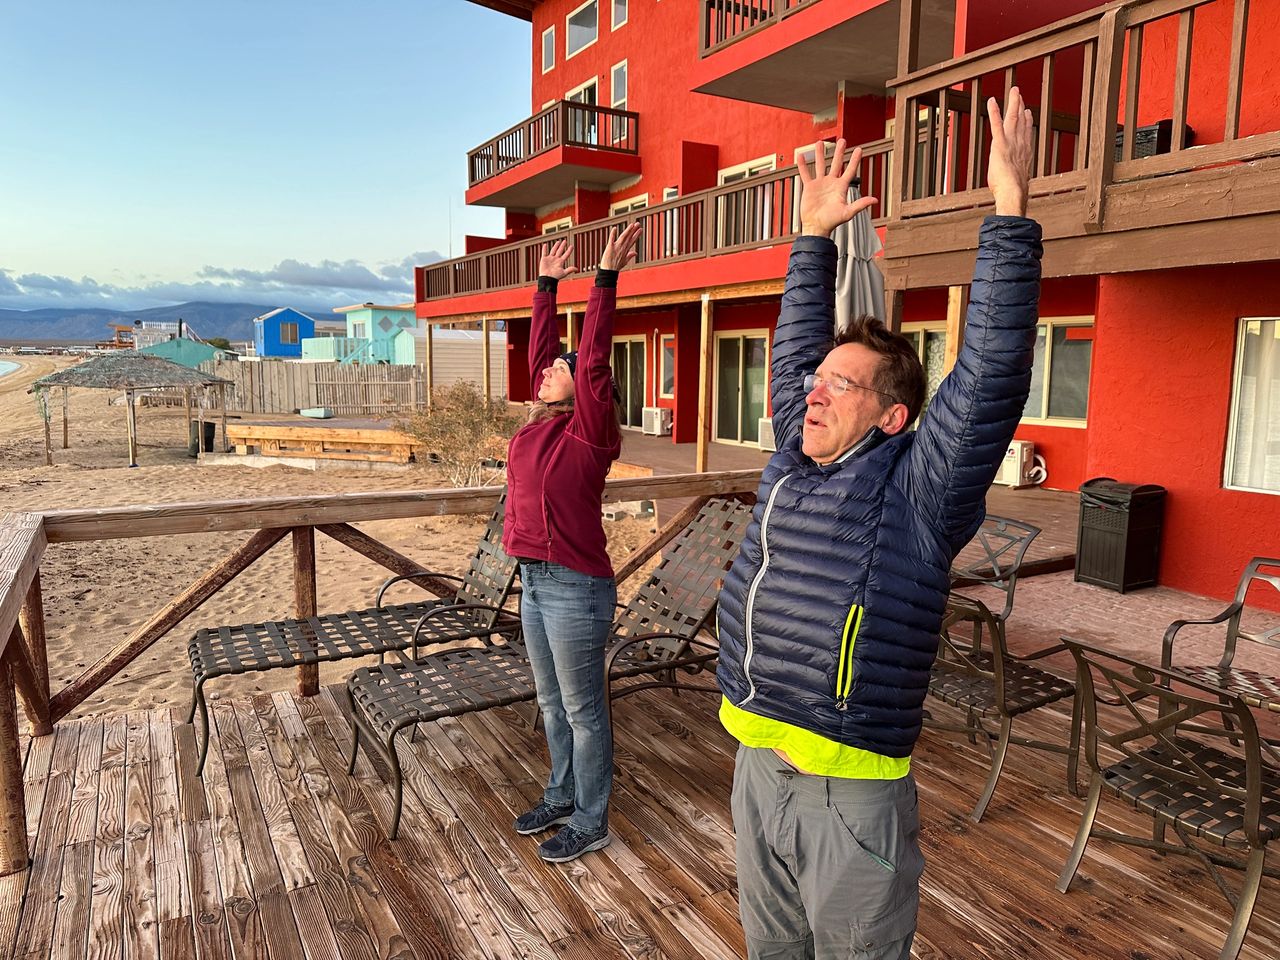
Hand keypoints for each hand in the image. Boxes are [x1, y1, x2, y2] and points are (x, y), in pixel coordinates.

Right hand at [538, 238, 574, 279]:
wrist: (547, 278)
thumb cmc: (555, 276)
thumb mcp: (564, 273)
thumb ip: (570, 269)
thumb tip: (577, 269)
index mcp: (560, 262)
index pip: (566, 254)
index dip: (569, 250)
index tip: (571, 246)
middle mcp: (555, 259)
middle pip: (560, 251)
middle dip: (562, 246)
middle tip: (565, 241)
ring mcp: (550, 259)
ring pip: (553, 250)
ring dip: (555, 246)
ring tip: (558, 242)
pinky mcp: (544, 259)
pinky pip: (544, 253)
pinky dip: (544, 249)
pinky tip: (545, 245)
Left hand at [599, 222, 642, 270]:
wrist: (608, 271)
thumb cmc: (615, 267)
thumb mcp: (624, 262)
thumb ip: (630, 256)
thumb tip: (635, 253)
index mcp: (625, 251)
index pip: (632, 241)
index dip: (636, 235)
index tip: (640, 229)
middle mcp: (622, 248)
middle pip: (629, 237)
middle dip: (634, 230)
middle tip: (638, 224)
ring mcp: (616, 247)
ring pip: (623, 237)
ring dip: (627, 230)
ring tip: (632, 224)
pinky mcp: (609, 247)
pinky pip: (611, 239)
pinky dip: (613, 234)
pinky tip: (614, 228)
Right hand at [797, 138, 877, 237]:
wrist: (816, 227)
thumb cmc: (832, 221)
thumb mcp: (847, 212)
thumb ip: (860, 205)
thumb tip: (875, 200)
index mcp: (841, 188)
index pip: (850, 170)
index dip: (854, 160)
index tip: (859, 149)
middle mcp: (831, 184)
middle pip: (836, 164)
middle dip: (839, 152)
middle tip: (842, 140)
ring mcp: (820, 184)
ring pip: (820, 165)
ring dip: (820, 154)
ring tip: (820, 143)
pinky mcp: (809, 188)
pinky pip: (806, 174)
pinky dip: (803, 165)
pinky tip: (801, 156)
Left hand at [986, 86, 1034, 217]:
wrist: (1013, 194)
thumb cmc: (1013, 195)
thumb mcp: (1014, 187)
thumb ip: (1014, 183)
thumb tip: (1013, 192)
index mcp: (1024, 156)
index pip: (1027, 135)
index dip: (1028, 123)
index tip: (1028, 113)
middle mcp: (1020, 146)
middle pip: (1021, 123)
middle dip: (1021, 107)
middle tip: (1020, 95)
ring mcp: (1011, 144)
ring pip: (1013, 118)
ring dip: (1013, 103)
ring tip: (1014, 90)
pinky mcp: (1000, 144)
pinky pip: (997, 124)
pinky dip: (994, 111)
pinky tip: (992, 101)